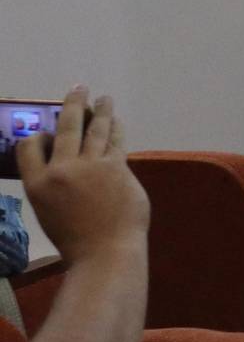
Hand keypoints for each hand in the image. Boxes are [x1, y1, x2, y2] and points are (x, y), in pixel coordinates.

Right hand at [18, 87, 149, 265]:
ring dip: (100, 110)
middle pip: (65, 128)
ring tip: (104, 98)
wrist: (104, 253)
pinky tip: (117, 120)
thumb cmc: (76, 240)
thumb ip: (54, 186)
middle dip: (72, 104)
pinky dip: (116, 127)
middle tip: (77, 88)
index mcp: (37, 185)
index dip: (38, 135)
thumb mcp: (50, 212)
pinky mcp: (116, 167)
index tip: (48, 130)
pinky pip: (115, 140)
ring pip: (95, 128)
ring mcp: (90, 166)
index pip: (28, 147)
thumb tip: (67, 165)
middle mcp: (61, 170)